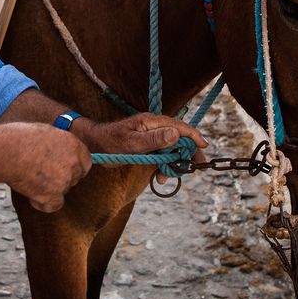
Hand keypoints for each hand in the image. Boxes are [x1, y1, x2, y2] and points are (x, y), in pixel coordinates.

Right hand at [0, 123, 90, 212]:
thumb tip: (59, 149)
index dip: (74, 167)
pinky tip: (30, 196)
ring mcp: (64, 179)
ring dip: (49, 190)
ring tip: (29, 180)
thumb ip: (58, 143)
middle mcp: (73, 162)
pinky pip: (53, 205)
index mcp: (73, 144)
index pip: (86, 161)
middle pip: (75, 178)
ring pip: (62, 191)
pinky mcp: (53, 195)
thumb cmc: (18, 138)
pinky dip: (42, 203)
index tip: (63, 170)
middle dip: (61, 179)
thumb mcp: (45, 132)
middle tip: (42, 175)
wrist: (5, 151)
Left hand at [79, 114, 208, 182]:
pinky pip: (161, 156)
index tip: (204, 146)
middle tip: (196, 167)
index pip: (179, 127)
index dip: (193, 136)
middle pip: (179, 138)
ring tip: (167, 176)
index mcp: (152, 122)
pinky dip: (164, 166)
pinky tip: (160, 177)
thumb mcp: (133, 142)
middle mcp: (154, 127)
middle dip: (188, 153)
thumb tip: (176, 134)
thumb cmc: (110, 142)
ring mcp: (151, 137)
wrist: (94, 146)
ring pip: (171, 149)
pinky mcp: (147, 147)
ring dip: (174, 163)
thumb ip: (154, 139)